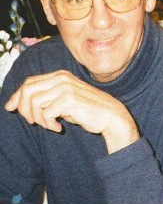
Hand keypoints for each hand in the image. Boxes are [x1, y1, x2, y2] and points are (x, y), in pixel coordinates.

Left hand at [4, 70, 138, 152]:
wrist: (111, 117)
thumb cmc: (89, 111)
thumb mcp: (65, 101)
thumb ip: (48, 97)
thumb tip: (19, 103)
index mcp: (61, 76)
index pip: (29, 82)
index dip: (17, 95)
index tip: (11, 108)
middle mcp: (62, 78)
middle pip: (27, 89)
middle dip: (24, 108)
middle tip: (32, 121)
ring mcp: (65, 88)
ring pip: (34, 102)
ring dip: (38, 118)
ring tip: (49, 125)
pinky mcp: (69, 99)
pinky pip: (46, 113)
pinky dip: (48, 124)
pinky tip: (59, 128)